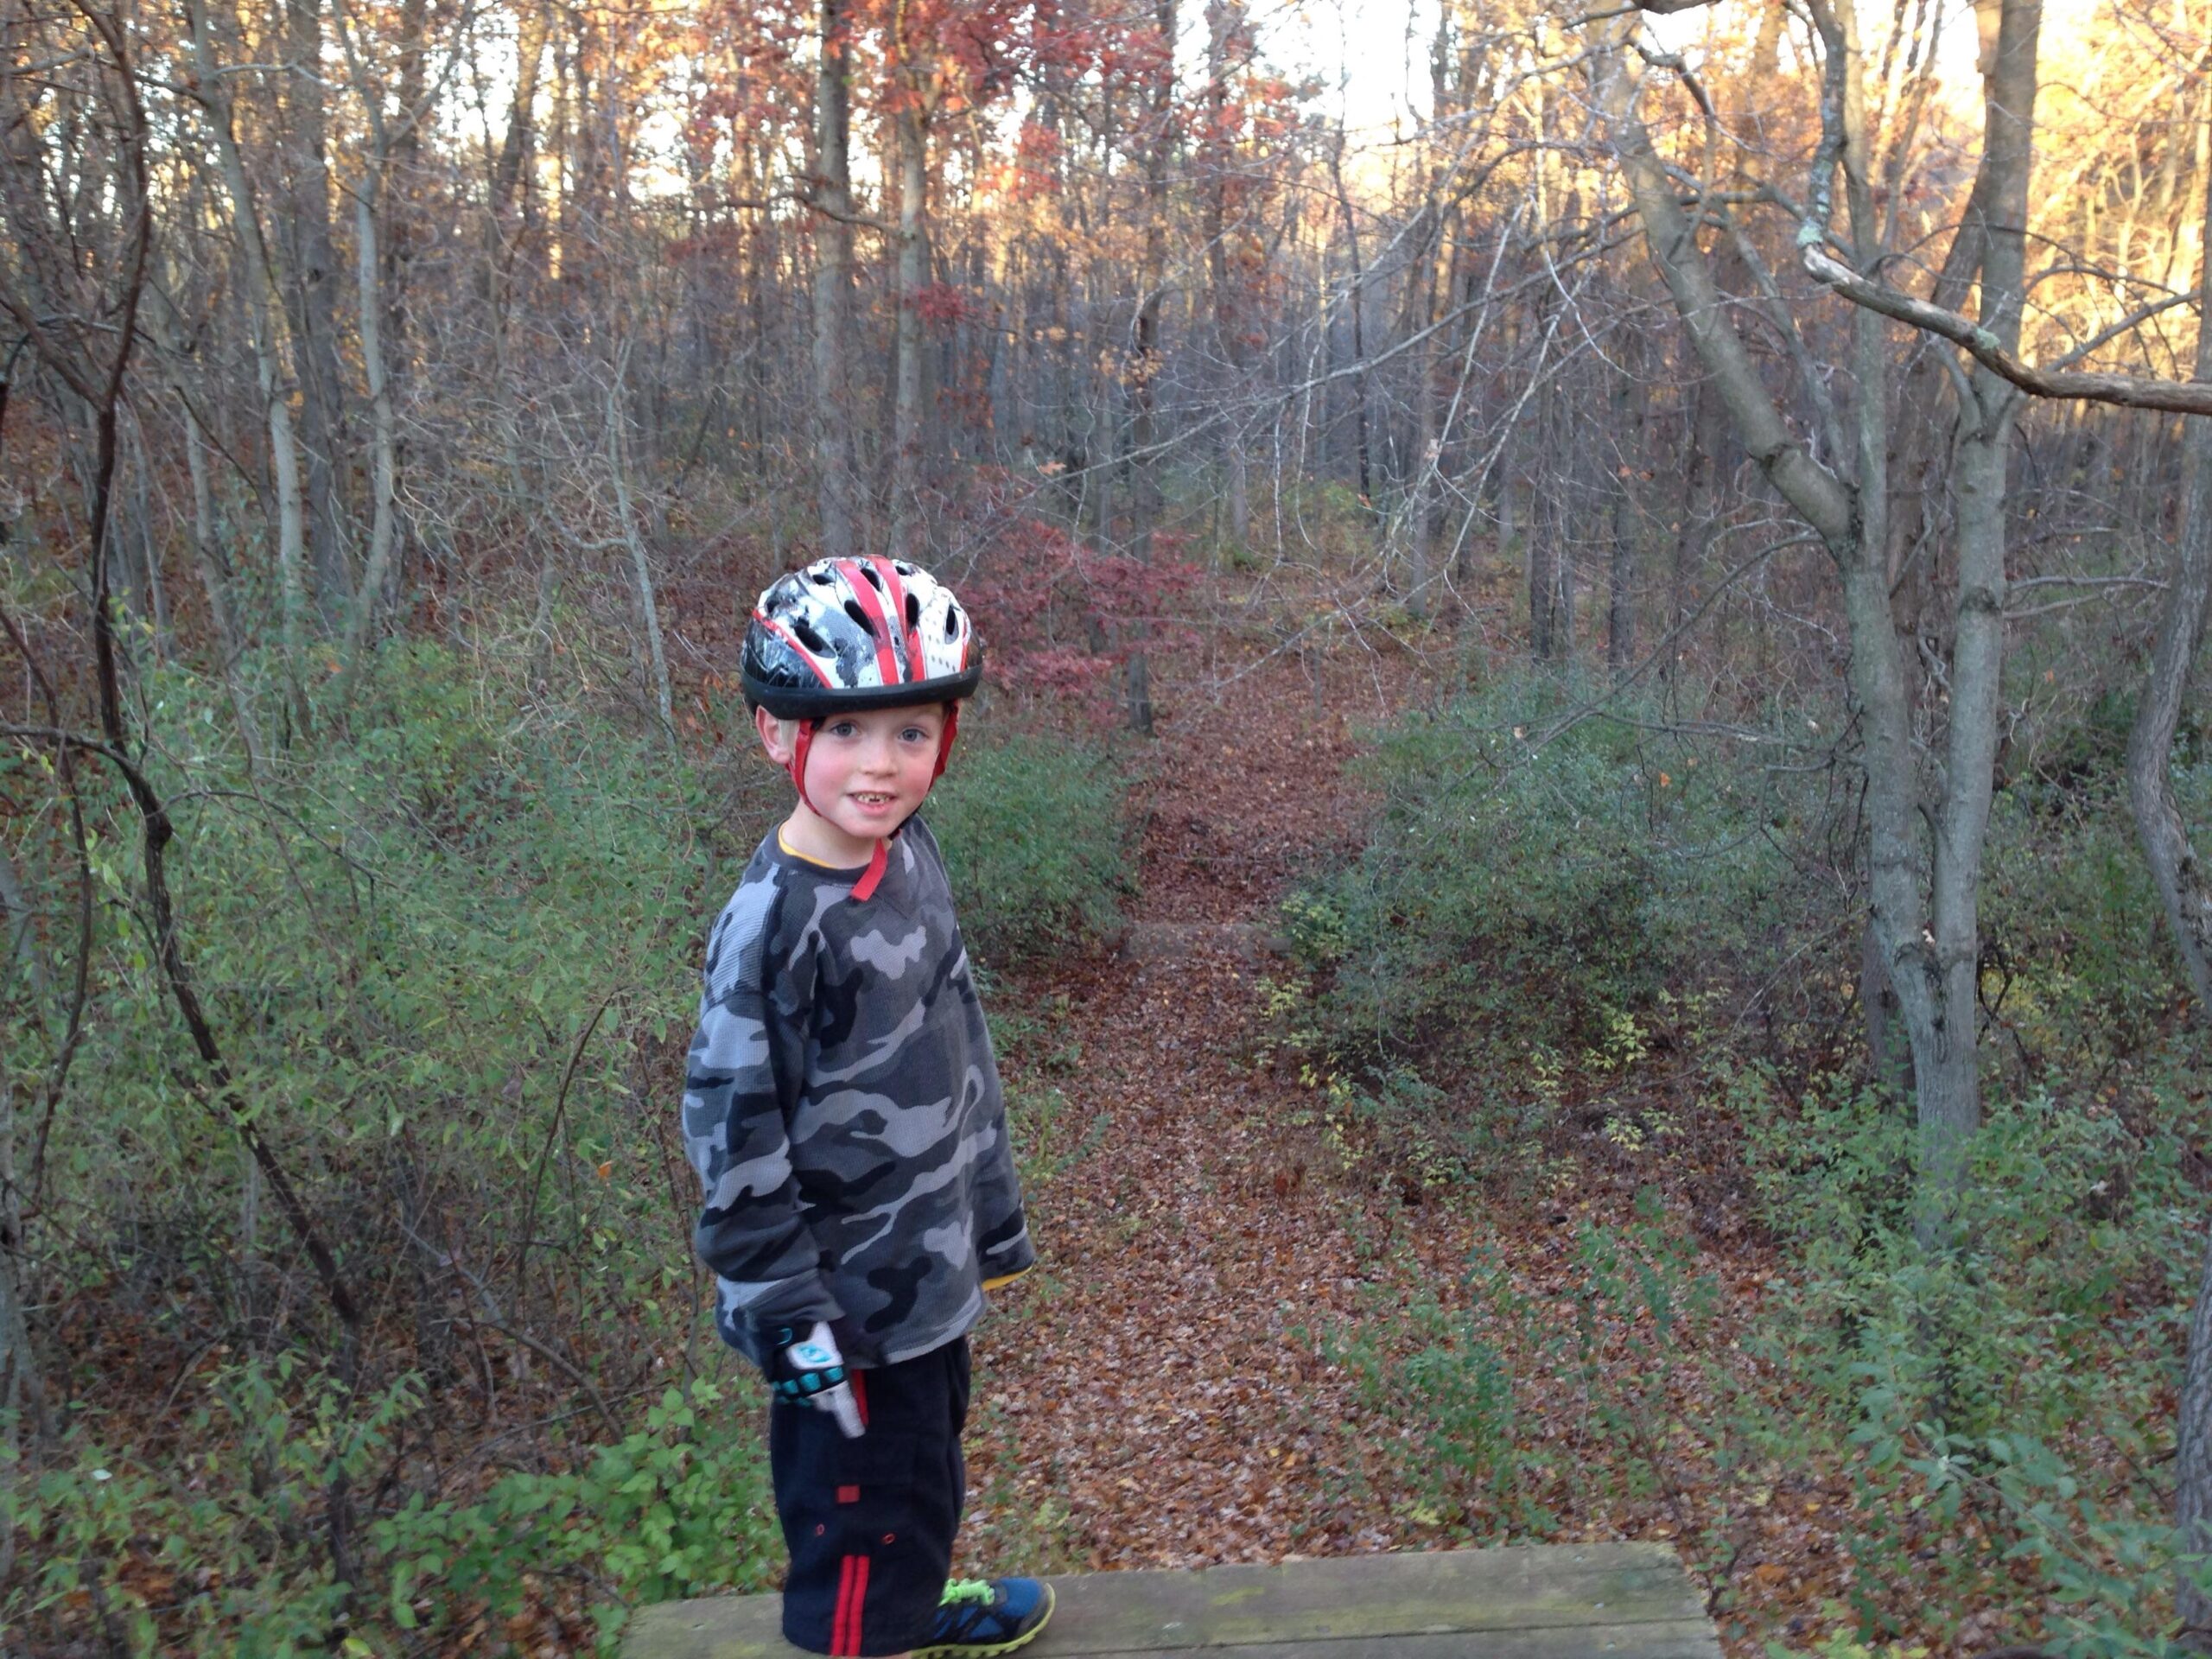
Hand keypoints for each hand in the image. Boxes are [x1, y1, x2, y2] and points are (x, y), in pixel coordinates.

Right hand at [769, 1321, 863, 1437]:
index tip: (857, 1433)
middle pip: (826, 1404)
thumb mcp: (848, 1336)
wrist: (788, 1318)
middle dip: (832, 1399)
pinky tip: (798, 1378)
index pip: (846, 1408)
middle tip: (834, 1386)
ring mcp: (796, 1386)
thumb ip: (865, 1351)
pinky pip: (790, 1393)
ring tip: (816, 1381)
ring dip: (814, 1394)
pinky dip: (796, 1389)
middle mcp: (816, 1389)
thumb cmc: (823, 1327)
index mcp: (835, 1380)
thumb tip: (883, 1361)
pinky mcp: (779, 1381)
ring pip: (808, 1399)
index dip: (852, 1422)